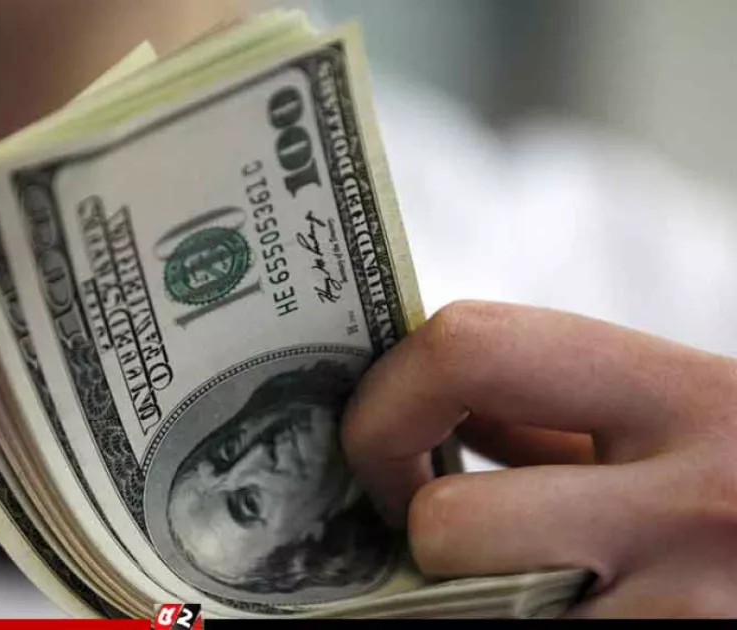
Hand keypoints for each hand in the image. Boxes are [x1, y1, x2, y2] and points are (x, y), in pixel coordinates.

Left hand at [341, 301, 736, 617]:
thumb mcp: (692, 416)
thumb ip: (559, 413)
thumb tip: (415, 416)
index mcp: (685, 395)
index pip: (465, 347)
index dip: (385, 403)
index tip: (378, 450)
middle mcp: (692, 504)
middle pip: (449, 523)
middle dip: (425, 540)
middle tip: (444, 541)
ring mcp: (687, 613)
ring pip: (479, 621)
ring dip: (475, 608)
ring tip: (530, 586)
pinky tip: (572, 612)